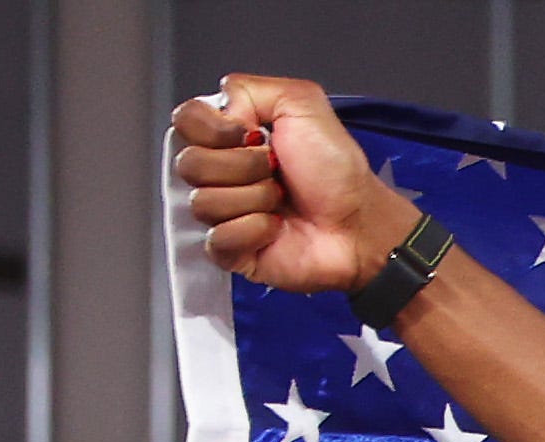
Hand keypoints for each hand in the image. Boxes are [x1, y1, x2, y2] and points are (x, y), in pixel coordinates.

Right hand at [172, 75, 412, 293]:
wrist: (360, 222)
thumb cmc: (335, 169)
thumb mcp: (301, 103)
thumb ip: (249, 89)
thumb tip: (220, 113)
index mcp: (225, 136)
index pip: (185, 122)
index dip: (215, 129)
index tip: (254, 134)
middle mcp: (217, 172)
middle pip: (190, 164)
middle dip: (243, 166)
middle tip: (277, 171)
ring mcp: (221, 213)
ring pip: (203, 202)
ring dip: (254, 198)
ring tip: (281, 201)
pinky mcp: (230, 251)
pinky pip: (218, 238)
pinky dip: (254, 231)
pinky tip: (276, 230)